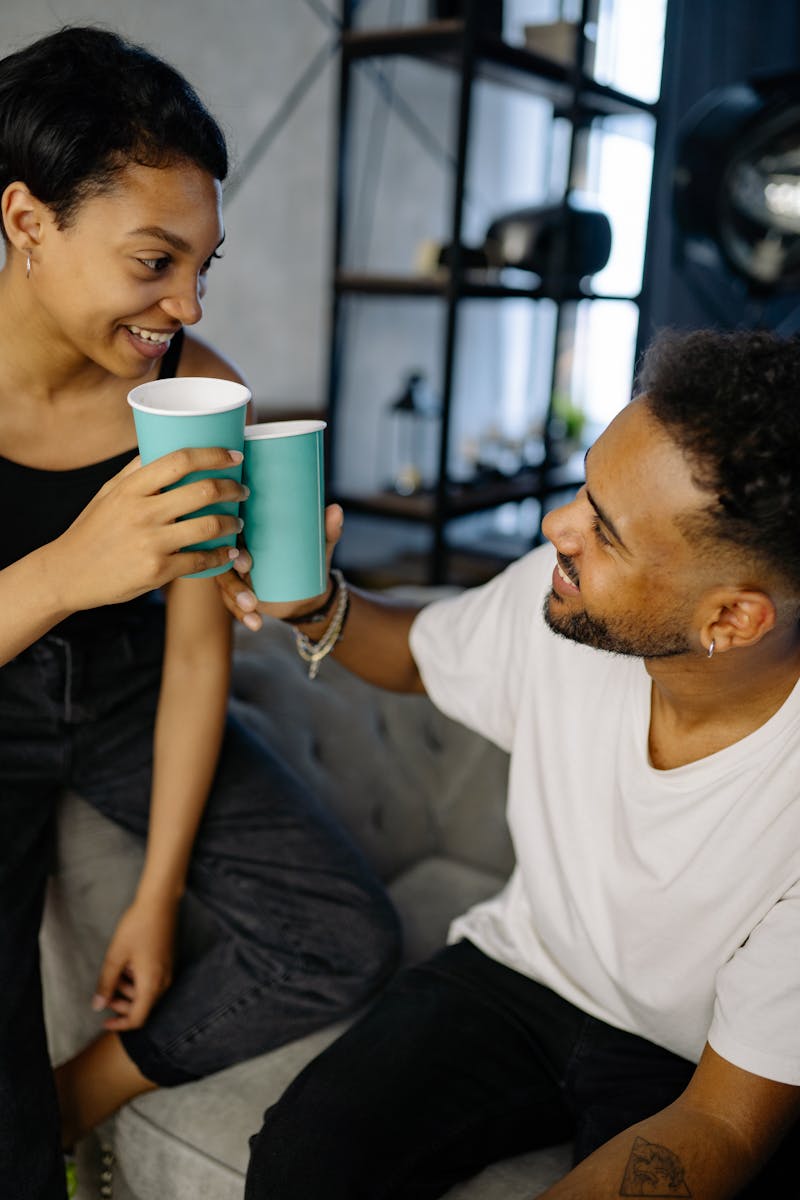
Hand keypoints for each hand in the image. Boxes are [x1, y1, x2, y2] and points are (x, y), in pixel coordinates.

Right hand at [49, 448, 248, 612]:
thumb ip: (135, 472)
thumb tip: (161, 444)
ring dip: (233, 523)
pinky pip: (201, 560)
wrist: (67, 574)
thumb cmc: (91, 531)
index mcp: (130, 487)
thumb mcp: (107, 493)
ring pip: (209, 526)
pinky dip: (221, 556)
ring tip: (238, 522)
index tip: (234, 456)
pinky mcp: (157, 570)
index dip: (213, 455)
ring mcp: (150, 542)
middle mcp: (141, 511)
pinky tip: (228, 553)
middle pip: (203, 491)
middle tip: (242, 490)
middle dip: (232, 488)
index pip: (180, 460)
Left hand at [91, 895, 177, 1030]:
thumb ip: (106, 984)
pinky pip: (153, 981)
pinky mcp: (168, 962)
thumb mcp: (116, 956)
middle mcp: (164, 981)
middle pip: (143, 1007)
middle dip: (122, 1004)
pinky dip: (139, 980)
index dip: (120, 1024)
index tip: (104, 1022)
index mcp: (151, 984)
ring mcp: (169, 971)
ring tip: (118, 971)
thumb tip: (98, 1006)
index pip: (138, 1018)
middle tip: (107, 990)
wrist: (159, 903)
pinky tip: (129, 964)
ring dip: (130, 990)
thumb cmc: (137, 927)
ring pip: (148, 994)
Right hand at [216, 503, 343, 630]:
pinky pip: (231, 603)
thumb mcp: (319, 546)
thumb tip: (336, 510)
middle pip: (223, 560)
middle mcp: (236, 550)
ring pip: (225, 584)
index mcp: (249, 530)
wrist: (310, 592)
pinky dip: (242, 615)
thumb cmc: (311, 559)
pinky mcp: (236, 593)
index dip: (232, 544)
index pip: (231, 532)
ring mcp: (234, 573)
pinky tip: (256, 623)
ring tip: (253, 609)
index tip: (246, 560)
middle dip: (232, 577)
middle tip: (248, 584)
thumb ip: (327, 530)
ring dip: (235, 599)